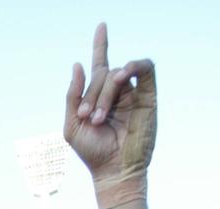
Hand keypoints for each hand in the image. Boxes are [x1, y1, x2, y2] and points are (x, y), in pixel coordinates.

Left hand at [64, 23, 156, 207]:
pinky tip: (122, 75)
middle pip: (103, 74)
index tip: (101, 26)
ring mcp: (133, 93)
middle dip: (92, 94)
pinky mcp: (148, 97)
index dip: (100, 45)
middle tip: (88, 119)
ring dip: (106, 92)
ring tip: (99, 117)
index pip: (100, 65)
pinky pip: (144, 69)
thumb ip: (72, 95)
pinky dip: (133, 66)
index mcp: (98, 96)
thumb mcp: (71, 126)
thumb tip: (78, 64)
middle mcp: (117, 92)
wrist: (113, 171)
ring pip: (118, 74)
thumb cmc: (91, 152)